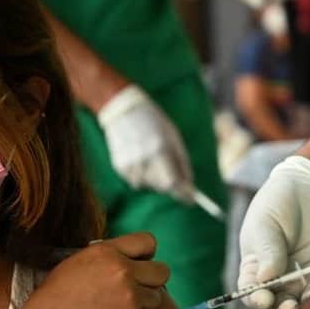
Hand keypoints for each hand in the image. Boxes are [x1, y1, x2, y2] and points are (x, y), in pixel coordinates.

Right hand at [20, 233, 169, 308]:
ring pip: (157, 298)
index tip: (138, 265)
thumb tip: (126, 257)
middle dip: (152, 281)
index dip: (146, 255)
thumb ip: (106, 256)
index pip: (148, 242)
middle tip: (135, 290)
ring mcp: (130, 297)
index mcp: (107, 251)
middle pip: (162, 271)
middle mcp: (123, 271)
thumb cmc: (54, 297)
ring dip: (144, 304)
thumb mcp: (76, 262)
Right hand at [97, 84, 194, 200]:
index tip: (190, 199)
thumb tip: (189, 184)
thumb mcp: (172, 136)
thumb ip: (181, 161)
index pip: (174, 183)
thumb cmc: (153, 121)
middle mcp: (144, 158)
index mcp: (160, 149)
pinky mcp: (119, 166)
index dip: (183, 194)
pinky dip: (140, 174)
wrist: (122, 109)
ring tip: (149, 158)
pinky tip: (138, 157)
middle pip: (162, 187)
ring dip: (153, 178)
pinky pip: (134, 181)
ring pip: (147, 185)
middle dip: (170, 183)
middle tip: (169, 171)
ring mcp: (130, 163)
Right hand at [239, 155, 309, 308]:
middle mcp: (280, 279)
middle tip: (288, 305)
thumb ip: (266, 251)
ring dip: (307, 305)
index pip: (252, 293)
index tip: (263, 298)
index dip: (256, 299)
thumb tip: (265, 279)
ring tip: (309, 297)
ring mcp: (305, 277)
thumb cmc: (277, 204)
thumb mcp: (264, 224)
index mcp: (256, 270)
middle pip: (278, 303)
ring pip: (305, 301)